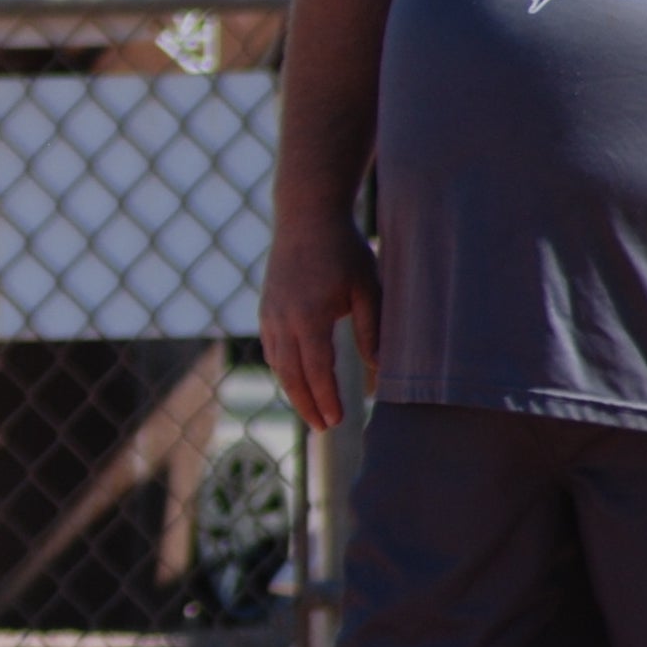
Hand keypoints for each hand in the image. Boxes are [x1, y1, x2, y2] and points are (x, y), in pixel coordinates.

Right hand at [261, 214, 378, 433]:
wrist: (305, 217)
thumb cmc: (343, 251)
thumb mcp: (367, 289)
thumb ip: (372, 330)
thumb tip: (379, 370)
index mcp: (309, 318)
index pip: (316, 371)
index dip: (326, 399)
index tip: (337, 421)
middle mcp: (282, 321)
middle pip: (291, 376)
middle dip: (307, 404)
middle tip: (323, 428)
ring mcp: (270, 315)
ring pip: (278, 364)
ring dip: (294, 390)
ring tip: (311, 409)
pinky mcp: (267, 309)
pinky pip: (272, 349)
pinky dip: (284, 369)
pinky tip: (297, 377)